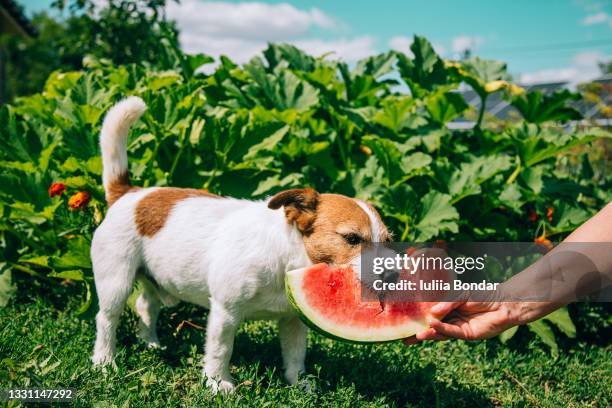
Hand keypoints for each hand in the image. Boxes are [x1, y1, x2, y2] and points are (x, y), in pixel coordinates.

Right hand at [404, 300, 520, 343]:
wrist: (504, 303)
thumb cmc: (483, 296)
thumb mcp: (461, 296)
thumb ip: (447, 303)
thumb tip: (432, 312)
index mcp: (448, 310)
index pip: (431, 315)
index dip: (418, 318)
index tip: (404, 321)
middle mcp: (451, 320)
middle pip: (432, 328)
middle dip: (419, 333)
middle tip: (404, 338)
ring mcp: (458, 328)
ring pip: (440, 333)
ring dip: (428, 334)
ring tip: (416, 335)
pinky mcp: (467, 334)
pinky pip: (451, 332)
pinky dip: (441, 329)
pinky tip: (432, 326)